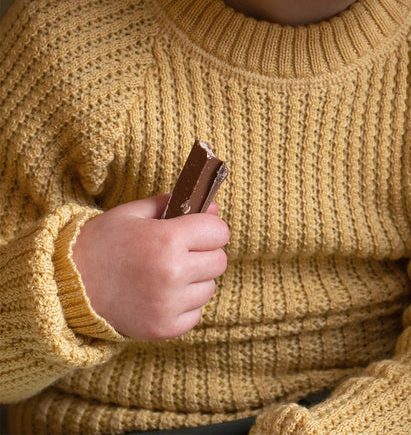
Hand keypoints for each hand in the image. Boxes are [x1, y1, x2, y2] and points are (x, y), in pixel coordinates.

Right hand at [72, 195, 229, 339]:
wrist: (67, 286)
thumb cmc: (102, 243)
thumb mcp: (134, 213)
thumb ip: (174, 206)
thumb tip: (214, 209)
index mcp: (167, 240)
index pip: (219, 232)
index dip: (209, 228)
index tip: (196, 230)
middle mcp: (173, 273)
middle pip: (219, 261)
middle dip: (204, 253)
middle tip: (179, 251)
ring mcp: (169, 305)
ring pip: (209, 288)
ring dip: (195, 280)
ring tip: (166, 274)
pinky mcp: (163, 329)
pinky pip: (196, 314)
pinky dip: (184, 305)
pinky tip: (161, 294)